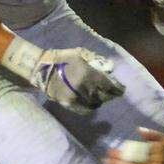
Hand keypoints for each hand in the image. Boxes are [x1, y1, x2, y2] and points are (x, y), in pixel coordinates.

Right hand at [3, 37, 124, 113]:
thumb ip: (96, 60)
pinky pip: (84, 110)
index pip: (108, 85)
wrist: (42, 69)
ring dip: (101, 101)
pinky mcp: (68, 104)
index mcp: (88, 74)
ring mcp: (76, 97)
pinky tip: (93, 105)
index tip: (121, 90)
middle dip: (110, 95)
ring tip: (102, 98)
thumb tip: (110, 68)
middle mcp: (85, 88)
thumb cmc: (62, 58)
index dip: (117, 89)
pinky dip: (91, 108)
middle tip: (113, 93)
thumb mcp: (80, 53)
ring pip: (95, 103)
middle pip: (103, 96)